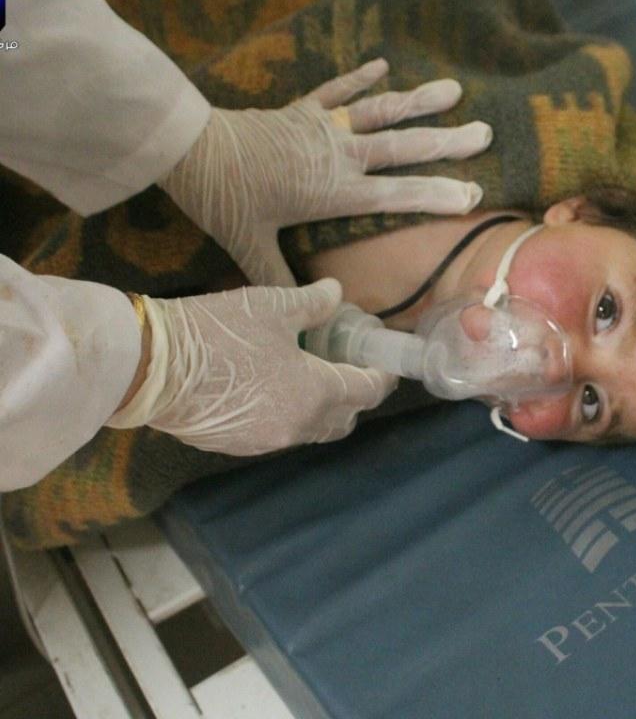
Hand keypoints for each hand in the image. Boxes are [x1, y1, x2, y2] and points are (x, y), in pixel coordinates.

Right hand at [107, 279, 394, 454]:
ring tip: (312, 376)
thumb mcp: (272, 306)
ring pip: (310, 430)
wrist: (148, 366)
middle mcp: (296, 426)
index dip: (382, 376)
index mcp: (315, 393)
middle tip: (349, 367)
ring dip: (321, 409)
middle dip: (355, 397)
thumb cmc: (218, 331)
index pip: (366, 392)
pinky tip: (272, 389)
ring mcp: (264, 441)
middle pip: (344, 419)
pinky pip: (277, 434)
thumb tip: (336, 292)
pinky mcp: (235, 445)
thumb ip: (313, 303)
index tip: (385, 363)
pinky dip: (287, 415)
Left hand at [159, 58, 492, 286]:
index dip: (436, 195)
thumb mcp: (251, 246)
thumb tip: (306, 312)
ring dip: (418, 101)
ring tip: (454, 91)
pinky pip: (336, 92)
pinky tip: (383, 65)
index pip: (396, 196)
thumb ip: (282, 280)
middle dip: (446, 142)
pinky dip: (359, 78)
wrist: (190, 148)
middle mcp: (339, 156)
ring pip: (380, 112)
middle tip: (484, 133)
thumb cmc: (225, 199)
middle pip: (402, 148)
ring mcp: (322, 128)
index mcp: (334, 192)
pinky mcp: (301, 110)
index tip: (471, 194)